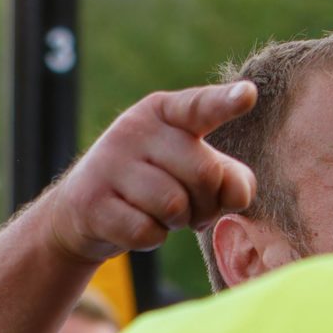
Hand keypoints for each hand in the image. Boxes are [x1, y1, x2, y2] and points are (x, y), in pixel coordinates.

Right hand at [40, 82, 258, 264]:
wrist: (83, 211)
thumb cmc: (153, 185)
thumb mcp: (193, 170)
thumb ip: (228, 176)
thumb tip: (237, 194)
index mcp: (165, 111)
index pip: (200, 106)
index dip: (226, 103)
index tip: (250, 94)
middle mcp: (135, 128)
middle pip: (205, 173)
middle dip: (207, 203)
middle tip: (191, 209)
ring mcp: (109, 163)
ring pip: (174, 205)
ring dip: (176, 222)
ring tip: (160, 214)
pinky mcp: (92, 201)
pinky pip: (147, 232)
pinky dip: (151, 238)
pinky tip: (136, 224)